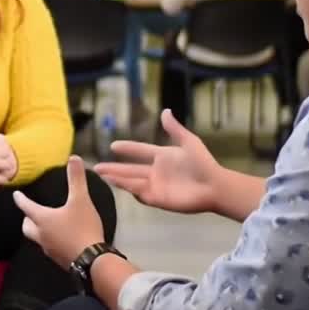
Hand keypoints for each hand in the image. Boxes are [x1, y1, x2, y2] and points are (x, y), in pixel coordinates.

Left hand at [12, 156, 104, 269]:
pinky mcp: (58, 259)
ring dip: (38, 229)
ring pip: (37, 238)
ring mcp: (49, 249)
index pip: (26, 207)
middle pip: (26, 226)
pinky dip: (50, 239)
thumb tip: (73, 158)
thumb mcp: (81, 199)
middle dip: (26, 218)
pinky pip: (49, 247)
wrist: (93, 261)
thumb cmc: (83, 227)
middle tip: (30, 211)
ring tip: (46, 223)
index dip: (20, 199)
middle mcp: (41, 235)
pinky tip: (61, 237)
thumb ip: (76, 179)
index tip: (16, 194)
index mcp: (42, 219)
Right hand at [95, 109, 222, 214]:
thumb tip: (165, 111)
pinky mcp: (157, 198)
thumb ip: (174, 128)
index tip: (113, 146)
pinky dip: (127, 188)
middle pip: (130, 169)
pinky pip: (138, 193)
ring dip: (116, 178)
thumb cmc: (203, 163)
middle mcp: (156, 172)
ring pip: (131, 181)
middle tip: (95, 167)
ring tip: (101, 174)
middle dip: (113, 168)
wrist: (213, 185)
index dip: (128, 148)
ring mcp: (155, 186)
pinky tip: (116, 183)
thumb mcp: (188, 142)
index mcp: (163, 157)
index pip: (140, 151)